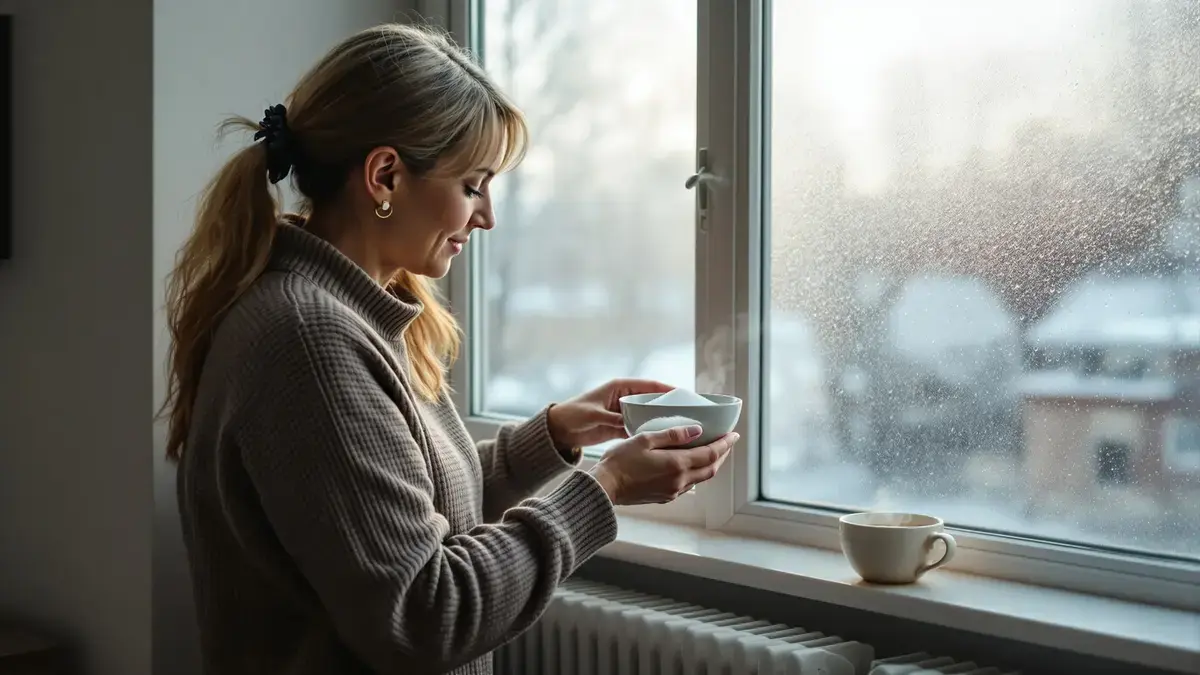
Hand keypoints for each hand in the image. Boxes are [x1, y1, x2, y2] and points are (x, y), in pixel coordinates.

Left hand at [546, 378, 673, 449]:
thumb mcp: (594, 415)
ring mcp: (623, 412)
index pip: (649, 385)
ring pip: (647, 415)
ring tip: (681, 428)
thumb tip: (629, 425)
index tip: (685, 394)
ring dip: (660, 420)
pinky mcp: (620, 426)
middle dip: (669, 406)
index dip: (668, 389)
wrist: (559, 429)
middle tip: (689, 414)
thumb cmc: (573, 415)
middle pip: (652, 400)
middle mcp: (624, 398)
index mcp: (620, 387)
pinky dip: (648, 432)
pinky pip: (639, 427)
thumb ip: (612, 419)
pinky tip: (662, 440)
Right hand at [588, 426, 739, 504]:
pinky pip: (687, 484)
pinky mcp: (664, 497)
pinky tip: (689, 465)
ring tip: (711, 451)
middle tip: (726, 442)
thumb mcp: (645, 439)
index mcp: (677, 464)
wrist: (605, 488)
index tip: (733, 434)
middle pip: (711, 468)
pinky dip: (695, 472)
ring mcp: (672, 491)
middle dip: (722, 454)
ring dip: (710, 464)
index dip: (725, 444)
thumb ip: (672, 435)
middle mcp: (679, 481)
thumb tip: (696, 430)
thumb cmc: (620, 461)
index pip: (711, 453)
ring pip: (701, 478)